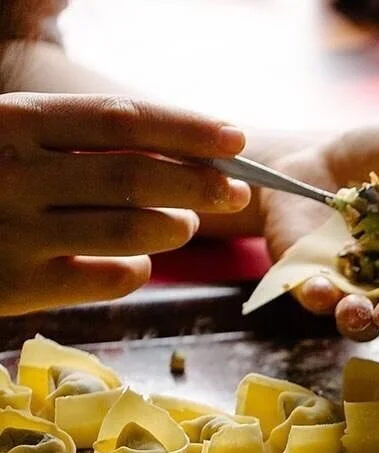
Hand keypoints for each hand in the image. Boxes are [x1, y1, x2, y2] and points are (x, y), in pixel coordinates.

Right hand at [0, 92, 249, 314]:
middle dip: (201, 184)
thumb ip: (82, 136)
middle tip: (235, 191)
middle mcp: (14, 173)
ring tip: (185, 223)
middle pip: (137, 176)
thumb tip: (182, 147)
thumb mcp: (13, 134)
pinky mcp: (18, 285)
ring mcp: (16, 231)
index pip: (121, 120)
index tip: (235, 139)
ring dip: (175, 227)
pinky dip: (141, 269)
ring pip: (132, 231)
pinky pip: (111, 278)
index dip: (187, 129)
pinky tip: (141, 261)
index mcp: (16, 121)